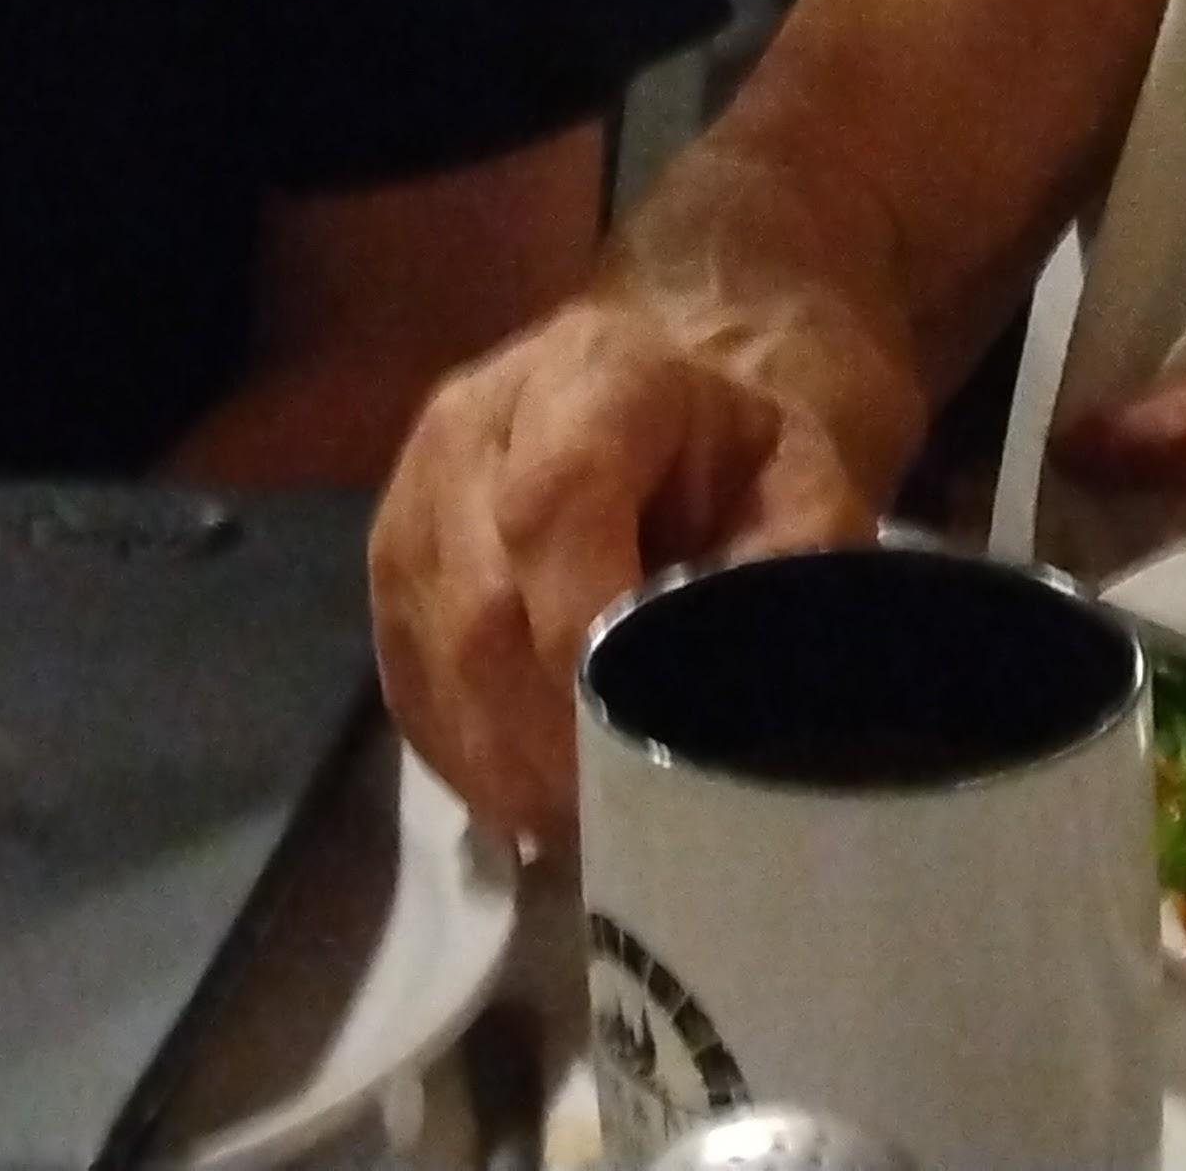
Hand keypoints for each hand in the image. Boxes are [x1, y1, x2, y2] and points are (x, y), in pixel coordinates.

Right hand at [368, 301, 876, 844]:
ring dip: (508, 758)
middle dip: (550, 727)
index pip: (553, 502)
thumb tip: (756, 681)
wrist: (663, 425)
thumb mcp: (801, 489)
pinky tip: (534, 793)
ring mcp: (411, 492)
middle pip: (483, 599)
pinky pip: (408, 683)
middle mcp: (474, 418)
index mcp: (592, 370)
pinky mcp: (384, 567)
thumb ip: (790, 569)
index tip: (641, 722)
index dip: (584, 626)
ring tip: (583, 815)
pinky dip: (470, 756)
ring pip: (437, 654)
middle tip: (618, 809)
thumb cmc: (738, 466)